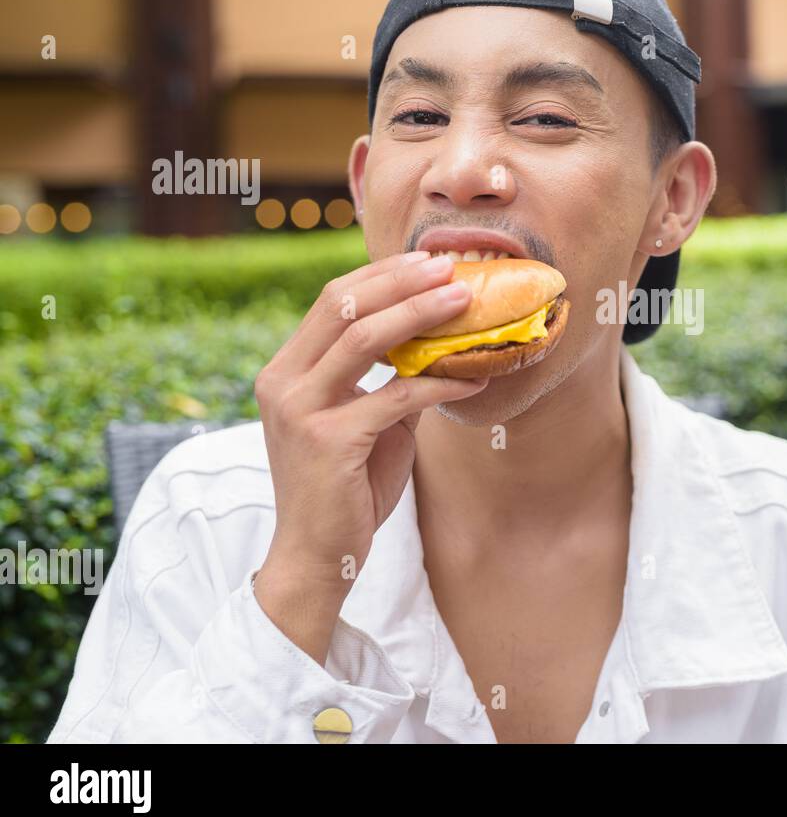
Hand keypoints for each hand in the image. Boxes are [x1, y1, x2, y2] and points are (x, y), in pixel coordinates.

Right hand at [252, 251, 487, 661]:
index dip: (381, 275)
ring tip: (465, 299)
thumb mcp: (366, 422)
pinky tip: (475, 379)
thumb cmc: (346, 489)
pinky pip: (396, 395)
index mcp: (285, 370)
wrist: (317, 556)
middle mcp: (282, 381)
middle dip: (401, 279)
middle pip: (343, 305)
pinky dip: (441, 382)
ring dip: (420, 312)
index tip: (427, 260)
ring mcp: (300, 409)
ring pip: (364, 337)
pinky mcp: (328, 439)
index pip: (331, 300)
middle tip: (450, 265)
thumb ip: (389, 381)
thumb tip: (438, 345)